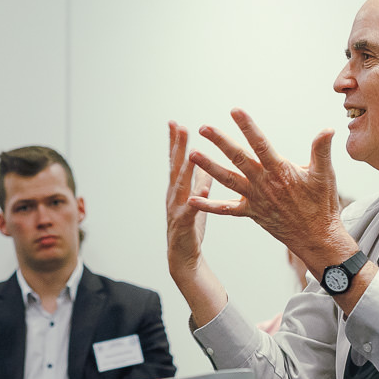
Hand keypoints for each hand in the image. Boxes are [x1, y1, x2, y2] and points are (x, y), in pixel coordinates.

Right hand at [167, 120, 212, 277]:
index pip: (175, 161)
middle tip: (179, 127)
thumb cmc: (190, 227)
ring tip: (191, 153)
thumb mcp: (196, 200)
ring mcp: (176, 210)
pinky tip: (204, 190)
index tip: (175, 123)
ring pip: (180, 186)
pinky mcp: (184, 225)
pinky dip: (198, 200)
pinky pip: (191, 211)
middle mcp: (173, 196)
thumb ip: (199, 181)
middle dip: (177, 147)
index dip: (175, 143)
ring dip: (185, 169)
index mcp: (177, 189)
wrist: (183, 256)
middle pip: (175, 168)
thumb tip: (205, 163)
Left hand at [188, 108, 347, 268]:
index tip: (235, 111)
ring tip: (192, 154)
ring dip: (209, 167)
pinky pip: (226, 210)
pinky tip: (192, 200)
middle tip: (204, 128)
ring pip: (228, 180)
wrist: (316, 237)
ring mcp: (255, 199)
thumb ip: (321, 150)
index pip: (261, 144)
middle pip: (238, 158)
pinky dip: (209, 206)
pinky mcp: (251, 213)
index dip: (248, 127)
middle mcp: (264, 184)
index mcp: (280, 171)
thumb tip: (328, 129)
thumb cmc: (322, 204)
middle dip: (220, 142)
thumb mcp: (325, 175)